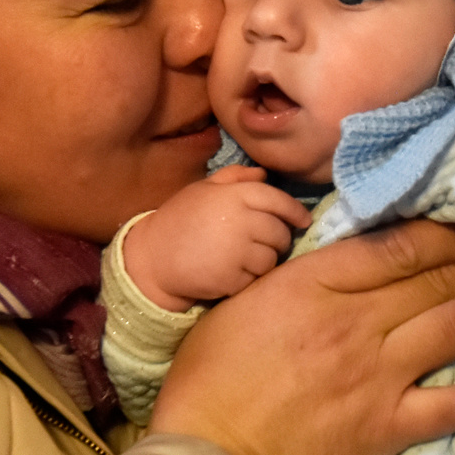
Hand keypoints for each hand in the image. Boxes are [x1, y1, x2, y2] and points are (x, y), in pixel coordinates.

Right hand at [126, 166, 309, 310]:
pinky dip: (248, 279)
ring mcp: (236, 251)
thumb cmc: (178, 220)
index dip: (295, 211)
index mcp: (233, 195)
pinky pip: (255, 279)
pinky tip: (232, 273)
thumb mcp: (202, 190)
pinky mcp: (231, 278)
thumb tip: (263, 174)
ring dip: (264, 261)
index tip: (303, 220)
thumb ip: (233, 178)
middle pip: (279, 233)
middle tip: (265, 243)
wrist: (151, 258)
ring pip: (271, 258)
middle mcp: (239, 220)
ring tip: (244, 258)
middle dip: (278, 239)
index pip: (277, 200)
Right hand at [150, 220, 454, 454]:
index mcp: (312, 285)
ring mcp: (378, 374)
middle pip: (435, 278)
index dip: (440, 231)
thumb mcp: (238, 306)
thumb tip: (334, 265)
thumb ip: (291, 280)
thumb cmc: (208, 383)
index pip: (397, 244)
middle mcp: (355, 322)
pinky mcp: (390, 426)